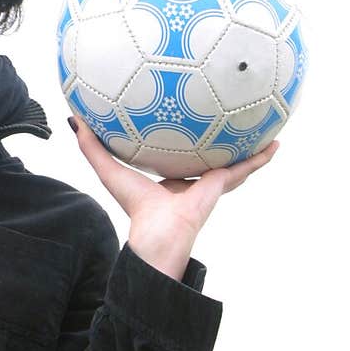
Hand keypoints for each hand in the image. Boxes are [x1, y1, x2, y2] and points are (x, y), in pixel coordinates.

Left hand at [68, 114, 279, 276]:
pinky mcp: (222, 184)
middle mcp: (193, 180)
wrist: (158, 235)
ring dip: (248, 146)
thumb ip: (93, 147)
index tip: (185, 118)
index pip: (178, 154)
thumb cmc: (135, 208)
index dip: (181, 138)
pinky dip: (260, 157)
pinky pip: (245, 168)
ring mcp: (211, 183)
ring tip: (263, 124)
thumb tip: (75, 119)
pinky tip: (274, 142)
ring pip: (233, 160)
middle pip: (209, 154)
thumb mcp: (110, 170)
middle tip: (228, 115)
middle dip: (219, 139)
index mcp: (170, 178)